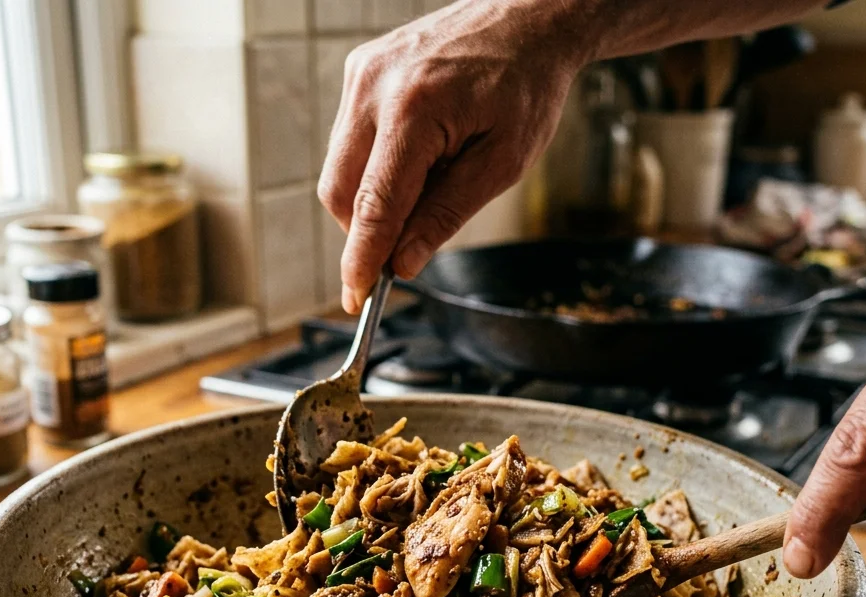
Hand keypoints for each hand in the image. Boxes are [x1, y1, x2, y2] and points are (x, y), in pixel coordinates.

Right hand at [317, 0, 589, 312]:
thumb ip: (447, 214)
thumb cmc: (525, 86)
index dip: (362, 259)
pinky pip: (350, 144)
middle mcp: (373, 89)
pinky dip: (376, 168)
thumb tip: (404, 263)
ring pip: (339, 172)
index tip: (356, 299)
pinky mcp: (358, 74)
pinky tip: (421, 154)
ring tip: (433, 178)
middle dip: (368, 232)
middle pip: (341, 194)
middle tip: (413, 240)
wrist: (526, 18)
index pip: (374, 205)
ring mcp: (360, 77)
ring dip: (374, 199)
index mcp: (414, 110)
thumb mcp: (502, 163)